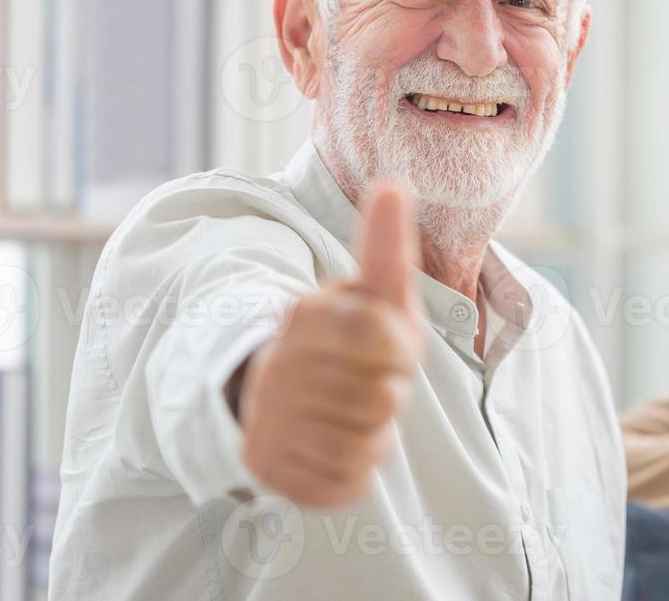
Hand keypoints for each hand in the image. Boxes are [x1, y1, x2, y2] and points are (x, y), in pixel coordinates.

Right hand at [239, 181, 426, 510]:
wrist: (276, 391)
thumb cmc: (344, 337)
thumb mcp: (370, 291)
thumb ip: (384, 246)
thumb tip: (395, 184)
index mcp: (303, 316)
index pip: (384, 339)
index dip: (400, 348)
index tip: (386, 344)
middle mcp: (277, 370)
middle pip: (382, 399)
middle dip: (390, 393)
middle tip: (368, 382)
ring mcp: (268, 425)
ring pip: (366, 446)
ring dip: (374, 433)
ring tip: (352, 411)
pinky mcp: (271, 473)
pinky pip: (345, 485)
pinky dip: (353, 470)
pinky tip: (334, 443)